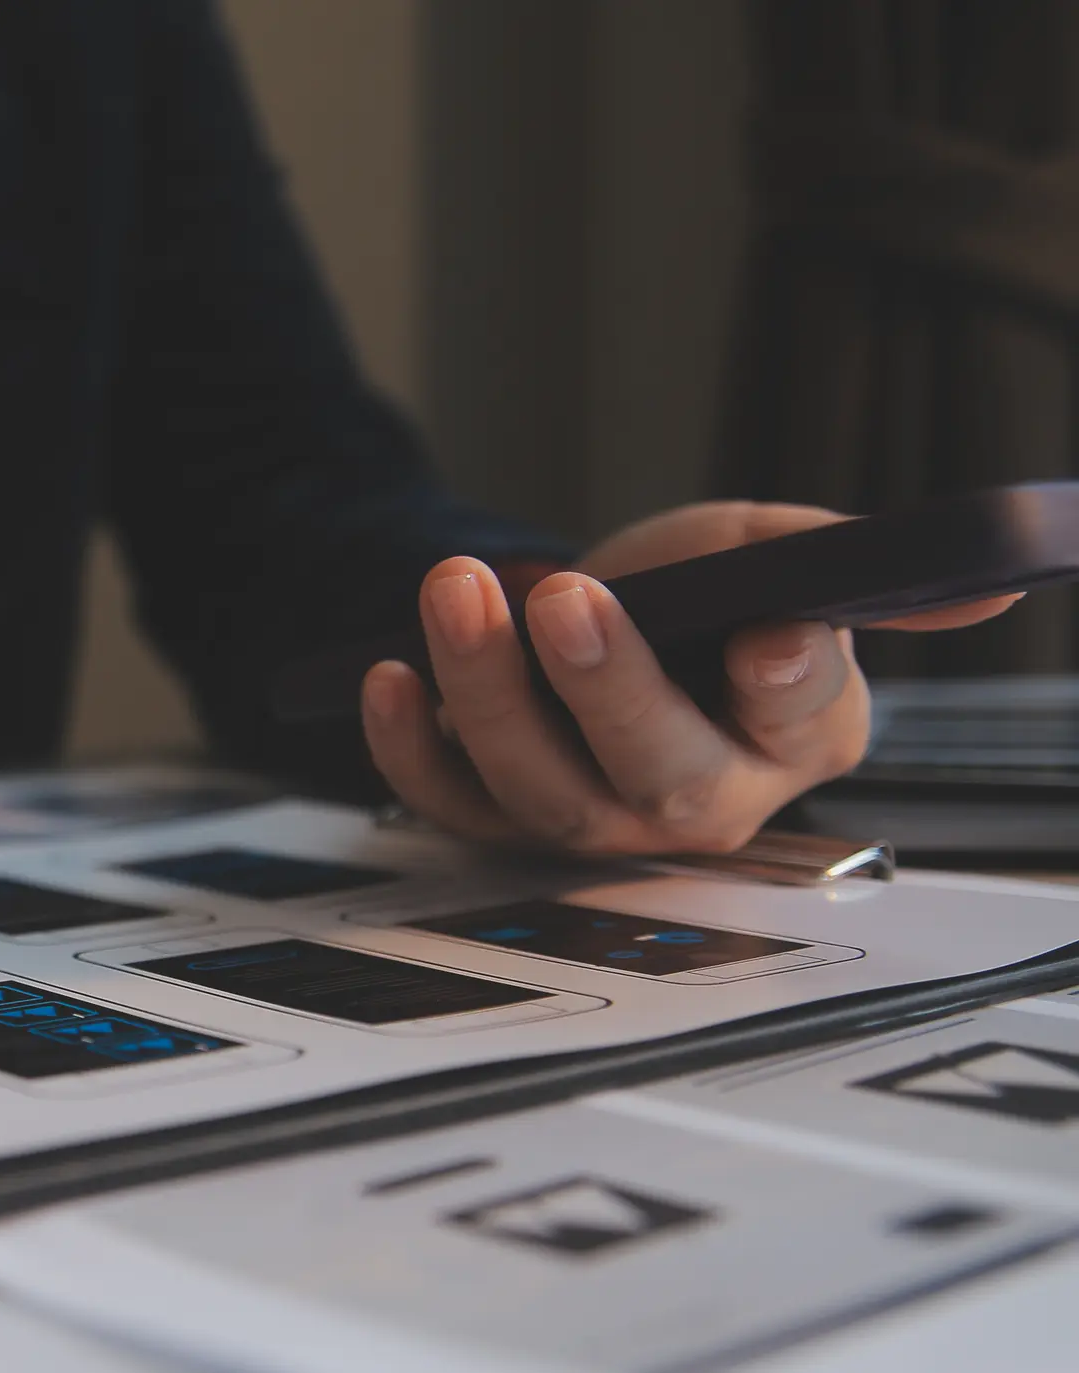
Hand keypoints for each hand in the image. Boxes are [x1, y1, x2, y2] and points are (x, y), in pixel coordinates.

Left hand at [359, 500, 1020, 855]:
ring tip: (457, 589)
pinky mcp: (500, 824)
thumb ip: (837, 559)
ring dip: (487, 689)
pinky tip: (389, 674)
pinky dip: (410, 744)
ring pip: (543, 787)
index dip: (788, 679)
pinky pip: (451, 802)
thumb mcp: (755, 548)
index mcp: (798, 734)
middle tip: (564, 599)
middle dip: (609, 686)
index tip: (766, 630)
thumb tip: (982, 586)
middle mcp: (704, 799)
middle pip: (662, 773)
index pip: (805, 717)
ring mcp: (597, 823)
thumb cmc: (683, 595)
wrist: (569, 618)